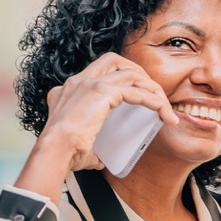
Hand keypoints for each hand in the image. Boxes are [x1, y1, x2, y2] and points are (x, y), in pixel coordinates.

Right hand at [31, 53, 179, 171]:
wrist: (55, 152)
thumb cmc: (64, 154)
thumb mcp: (77, 144)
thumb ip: (90, 147)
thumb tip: (98, 160)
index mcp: (70, 90)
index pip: (100, 71)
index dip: (123, 79)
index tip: (139, 97)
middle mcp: (78, 81)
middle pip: (116, 60)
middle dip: (139, 73)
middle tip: (155, 96)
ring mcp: (89, 83)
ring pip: (131, 73)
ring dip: (153, 89)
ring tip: (165, 108)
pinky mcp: (101, 91)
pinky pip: (137, 91)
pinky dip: (155, 101)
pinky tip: (164, 113)